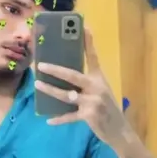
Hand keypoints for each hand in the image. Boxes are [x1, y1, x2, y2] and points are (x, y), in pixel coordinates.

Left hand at [35, 29, 129, 144]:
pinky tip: (48, 119)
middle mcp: (96, 87)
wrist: (119, 130)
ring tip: (38, 85)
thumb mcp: (100, 91)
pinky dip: (59, 118)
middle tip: (41, 65)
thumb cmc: (106, 108)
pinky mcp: (89, 116)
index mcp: (99, 78)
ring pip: (67, 95)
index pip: (92, 56)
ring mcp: (93, 102)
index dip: (88, 42)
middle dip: (55, 70)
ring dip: (51, 90)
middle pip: (73, 75)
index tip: (83, 27)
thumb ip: (85, 83)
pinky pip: (70, 116)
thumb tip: (62, 76)